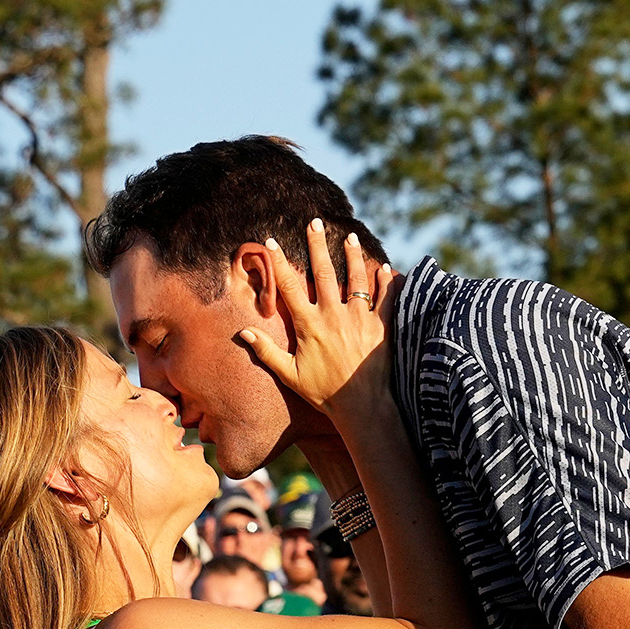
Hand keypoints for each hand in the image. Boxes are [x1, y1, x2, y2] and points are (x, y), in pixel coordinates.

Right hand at [239, 219, 401, 415]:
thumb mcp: (291, 376)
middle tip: (314, 222)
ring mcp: (359, 318)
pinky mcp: (381, 326)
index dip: (279, 262)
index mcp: (309, 325)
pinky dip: (386, 282)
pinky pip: (385, 297)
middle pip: (323, 272)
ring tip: (350, 237)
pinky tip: (385, 268)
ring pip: (355, 278)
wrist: (363, 406)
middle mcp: (333, 315)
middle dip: (317, 245)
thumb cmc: (325, 394)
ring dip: (352, 255)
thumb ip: (267, 352)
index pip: (290, 286)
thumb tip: (243, 333)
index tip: (271, 241)